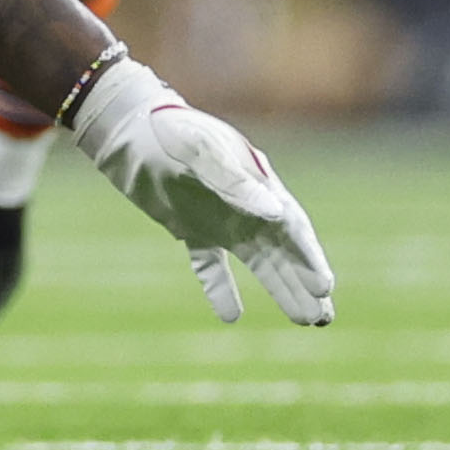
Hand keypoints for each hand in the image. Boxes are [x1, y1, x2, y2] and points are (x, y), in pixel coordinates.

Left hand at [69, 53, 334, 324]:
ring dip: (281, 291)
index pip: (292, 227)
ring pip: (258, 263)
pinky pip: (210, 265)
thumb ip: (236, 182)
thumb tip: (277, 214)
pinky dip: (220, 288)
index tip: (323, 289)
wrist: (126, 128)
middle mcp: (245, 205)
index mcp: (257, 183)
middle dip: (305, 284)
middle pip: (284, 252)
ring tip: (307, 322)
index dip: (309, 258)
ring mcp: (220, 219)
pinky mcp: (190, 229)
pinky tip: (231, 316)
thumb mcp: (201, 151)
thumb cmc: (170, 132)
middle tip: (324, 319)